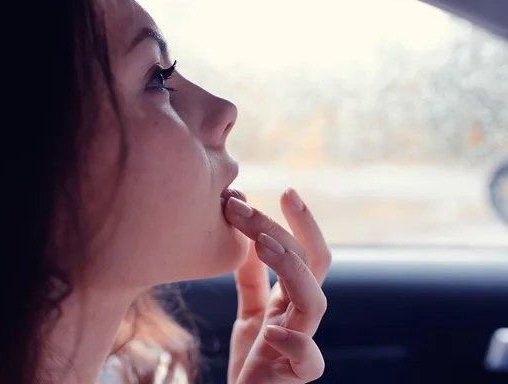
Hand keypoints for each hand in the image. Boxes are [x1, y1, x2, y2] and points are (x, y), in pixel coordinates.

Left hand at [225, 187, 330, 382]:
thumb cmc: (254, 356)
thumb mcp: (250, 308)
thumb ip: (253, 274)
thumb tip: (249, 231)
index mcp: (293, 298)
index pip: (308, 253)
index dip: (301, 222)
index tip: (286, 190)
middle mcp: (302, 316)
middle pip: (309, 265)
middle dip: (278, 230)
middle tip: (241, 207)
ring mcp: (301, 345)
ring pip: (314, 301)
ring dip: (290, 268)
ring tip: (260, 244)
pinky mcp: (293, 376)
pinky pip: (309, 362)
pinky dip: (295, 343)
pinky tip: (271, 331)